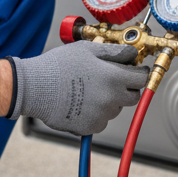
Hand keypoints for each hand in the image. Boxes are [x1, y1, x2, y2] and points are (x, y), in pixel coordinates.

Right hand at [10, 41, 148, 135]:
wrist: (35, 88)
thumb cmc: (59, 65)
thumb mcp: (88, 49)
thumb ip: (114, 52)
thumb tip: (132, 55)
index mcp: (114, 77)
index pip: (142, 78)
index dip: (140, 72)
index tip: (136, 70)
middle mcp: (111, 99)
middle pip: (133, 96)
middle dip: (127, 87)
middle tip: (112, 80)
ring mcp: (102, 115)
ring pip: (116, 108)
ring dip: (110, 100)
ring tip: (89, 89)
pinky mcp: (91, 127)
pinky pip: (101, 120)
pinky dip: (96, 113)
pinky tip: (82, 102)